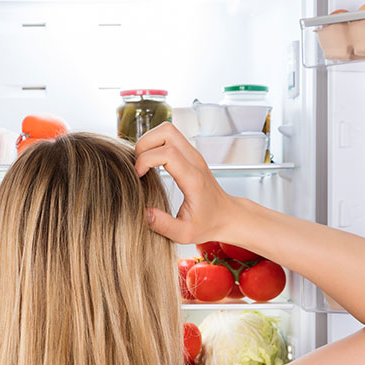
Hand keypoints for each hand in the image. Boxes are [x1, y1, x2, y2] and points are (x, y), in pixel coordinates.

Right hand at [134, 122, 237, 244]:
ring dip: (149, 141)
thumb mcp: (184, 234)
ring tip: (142, 163)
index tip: (139, 177)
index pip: (167, 153)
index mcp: (193, 178)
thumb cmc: (207, 224)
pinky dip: (155, 144)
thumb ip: (164, 225)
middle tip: (137, 166)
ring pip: (167, 129)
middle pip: (166, 131)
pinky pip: (169, 137)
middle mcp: (194, 161)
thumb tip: (144, 213)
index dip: (145, 160)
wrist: (227, 216)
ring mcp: (193, 154)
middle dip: (144, 144)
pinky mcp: (190, 154)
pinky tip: (151, 163)